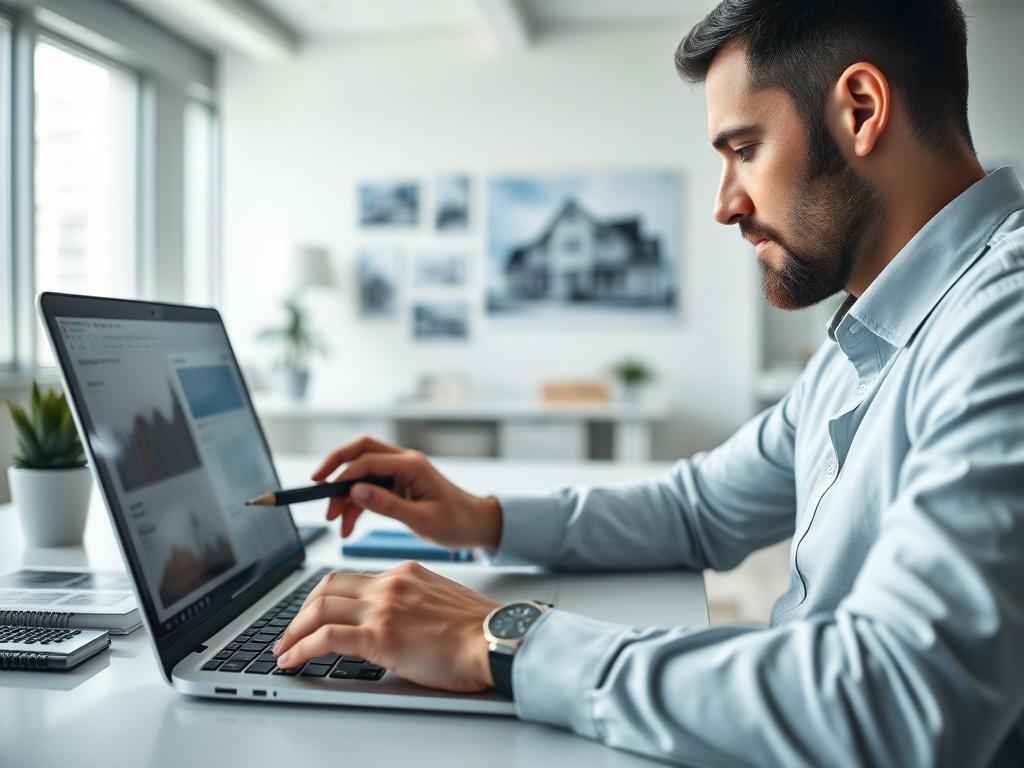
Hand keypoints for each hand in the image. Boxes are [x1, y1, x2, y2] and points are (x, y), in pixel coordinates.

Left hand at [273, 561, 499, 691]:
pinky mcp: (379, 635)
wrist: (496, 639)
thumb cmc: (479, 630)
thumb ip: (413, 603)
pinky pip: (324, 638)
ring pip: (318, 609)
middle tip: (291, 632)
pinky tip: (291, 661)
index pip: (351, 578)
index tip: (314, 614)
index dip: (324, 598)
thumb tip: (397, 622)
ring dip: (293, 631)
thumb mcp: (442, 601)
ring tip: (283, 650)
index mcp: (405, 573)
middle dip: (301, 611)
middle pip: (326, 588)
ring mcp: (383, 607)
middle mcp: (390, 584)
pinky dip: (300, 648)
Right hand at [311, 436, 502, 547]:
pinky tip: (348, 524)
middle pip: (361, 451)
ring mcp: (401, 472)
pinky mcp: (399, 485)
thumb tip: (355, 491)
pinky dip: (357, 504)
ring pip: (363, 472)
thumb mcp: (421, 519)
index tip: (322, 490)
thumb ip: (387, 505)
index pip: (368, 461)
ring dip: (346, 495)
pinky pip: (370, 488)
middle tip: (316, 486)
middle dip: (336, 467)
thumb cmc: (456, 522)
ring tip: (336, 522)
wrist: (476, 526)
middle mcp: (404, 462)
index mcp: (412, 465)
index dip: (342, 473)